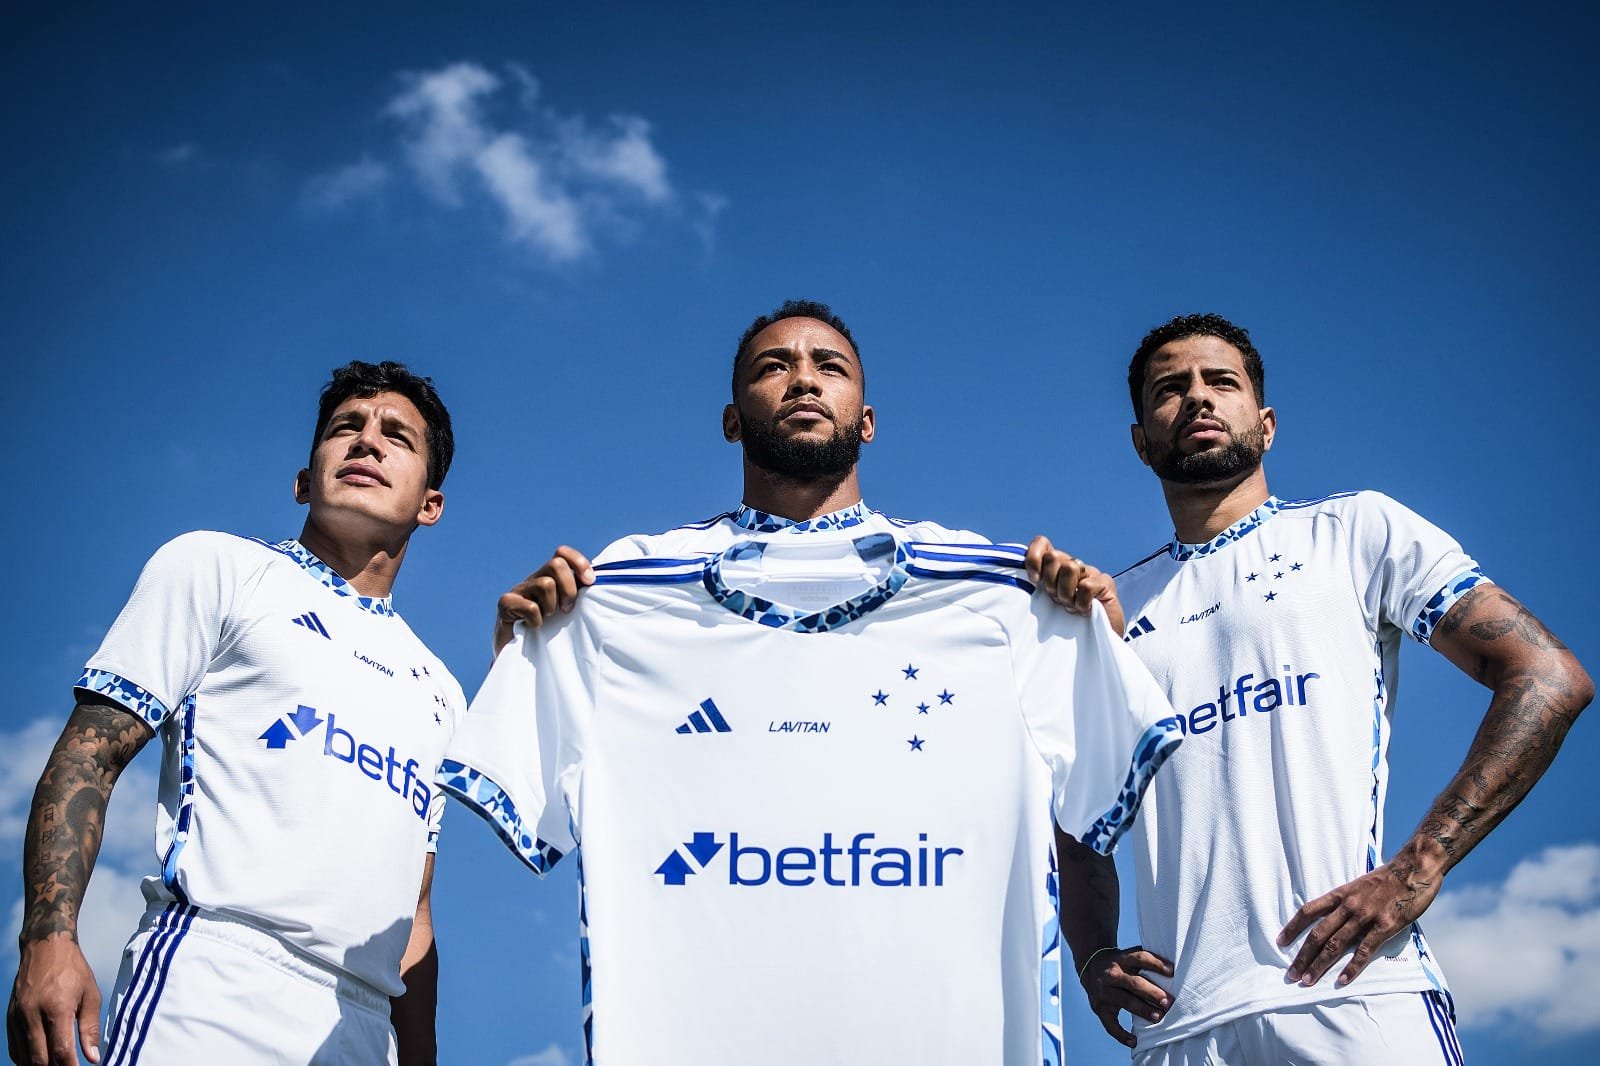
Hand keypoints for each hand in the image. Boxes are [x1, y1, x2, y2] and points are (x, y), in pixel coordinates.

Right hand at [7, 937, 101, 1064]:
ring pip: (24, 1057)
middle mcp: (33, 1015)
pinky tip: (39, 1060)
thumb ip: (90, 1028)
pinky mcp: (10, 1018)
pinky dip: (26, 1059)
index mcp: (56, 1008)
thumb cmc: (73, 970)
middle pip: (39, 1059)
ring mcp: (18, 1017)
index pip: (61, 1050)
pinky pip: (15, 1048)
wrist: (45, 947)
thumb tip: (93, 1057)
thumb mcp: (91, 994)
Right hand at [493, 547, 594, 653]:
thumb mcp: (567, 612)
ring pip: (546, 583)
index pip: (562, 553)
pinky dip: (537, 620)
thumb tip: (600, 585)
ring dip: (552, 606)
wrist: (518, 657)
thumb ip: (580, 597)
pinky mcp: (505, 604)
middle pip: (556, 563)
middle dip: (569, 588)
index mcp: (550, 578)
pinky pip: (530, 607)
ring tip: (548, 619)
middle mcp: (533, 579)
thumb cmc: (548, 634)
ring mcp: (518, 590)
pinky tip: (533, 627)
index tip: (590, 582)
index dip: (579, 563)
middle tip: (567, 609)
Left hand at [1025, 536, 1124, 634]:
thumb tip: (1021, 576)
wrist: (1098, 642)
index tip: (1035, 580)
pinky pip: (1086, 586)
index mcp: (1056, 566)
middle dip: (1051, 583)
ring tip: (1072, 607)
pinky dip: (1082, 603)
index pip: (1042, 543)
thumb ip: (1033, 588)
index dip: (1034, 559)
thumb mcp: (1043, 605)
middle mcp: (1073, 565)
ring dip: (1067, 594)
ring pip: (1070, 568)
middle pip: (1053, 557)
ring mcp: (1091, 572)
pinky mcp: (1106, 582)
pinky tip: (1086, 611)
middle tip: (1059, 600)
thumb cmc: (1066, 624)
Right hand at [1078, 945, 1172, 1047]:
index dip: (1156, 964)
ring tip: (1158, 1017)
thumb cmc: (1121, 964)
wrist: (1090, 967)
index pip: (1140, 958)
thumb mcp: (1129, 956)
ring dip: (1142, 1010)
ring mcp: (1104, 992)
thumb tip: (1174, 971)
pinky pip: (1110, 1024)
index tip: (1172, 971)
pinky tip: (1134, 1041)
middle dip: (1151, 993)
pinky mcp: (1099, 1008)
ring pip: (1124, 1001)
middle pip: (1133, 983)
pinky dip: (1121, 1034)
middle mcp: (1112, 974)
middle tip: (1168, 1002)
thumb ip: (1146, 962)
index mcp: (1122, 959)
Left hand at [1278, 856, 1441, 987]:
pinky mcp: (1384, 926)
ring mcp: (1365, 916)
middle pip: (1318, 934)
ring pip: (1335, 945)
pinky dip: (1352, 968)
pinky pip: (1364, 951)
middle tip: (1291, 974)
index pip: (1308, 911)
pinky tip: (1342, 980)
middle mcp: (1348, 905)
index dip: (1292, 927)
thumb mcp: (1358, 885)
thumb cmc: (1387, 879)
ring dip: (1319, 965)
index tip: (1280, 942)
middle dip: (1302, 956)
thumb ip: (1345, 902)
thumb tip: (1333, 918)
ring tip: (1307, 980)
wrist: (1414, 869)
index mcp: (1340, 894)